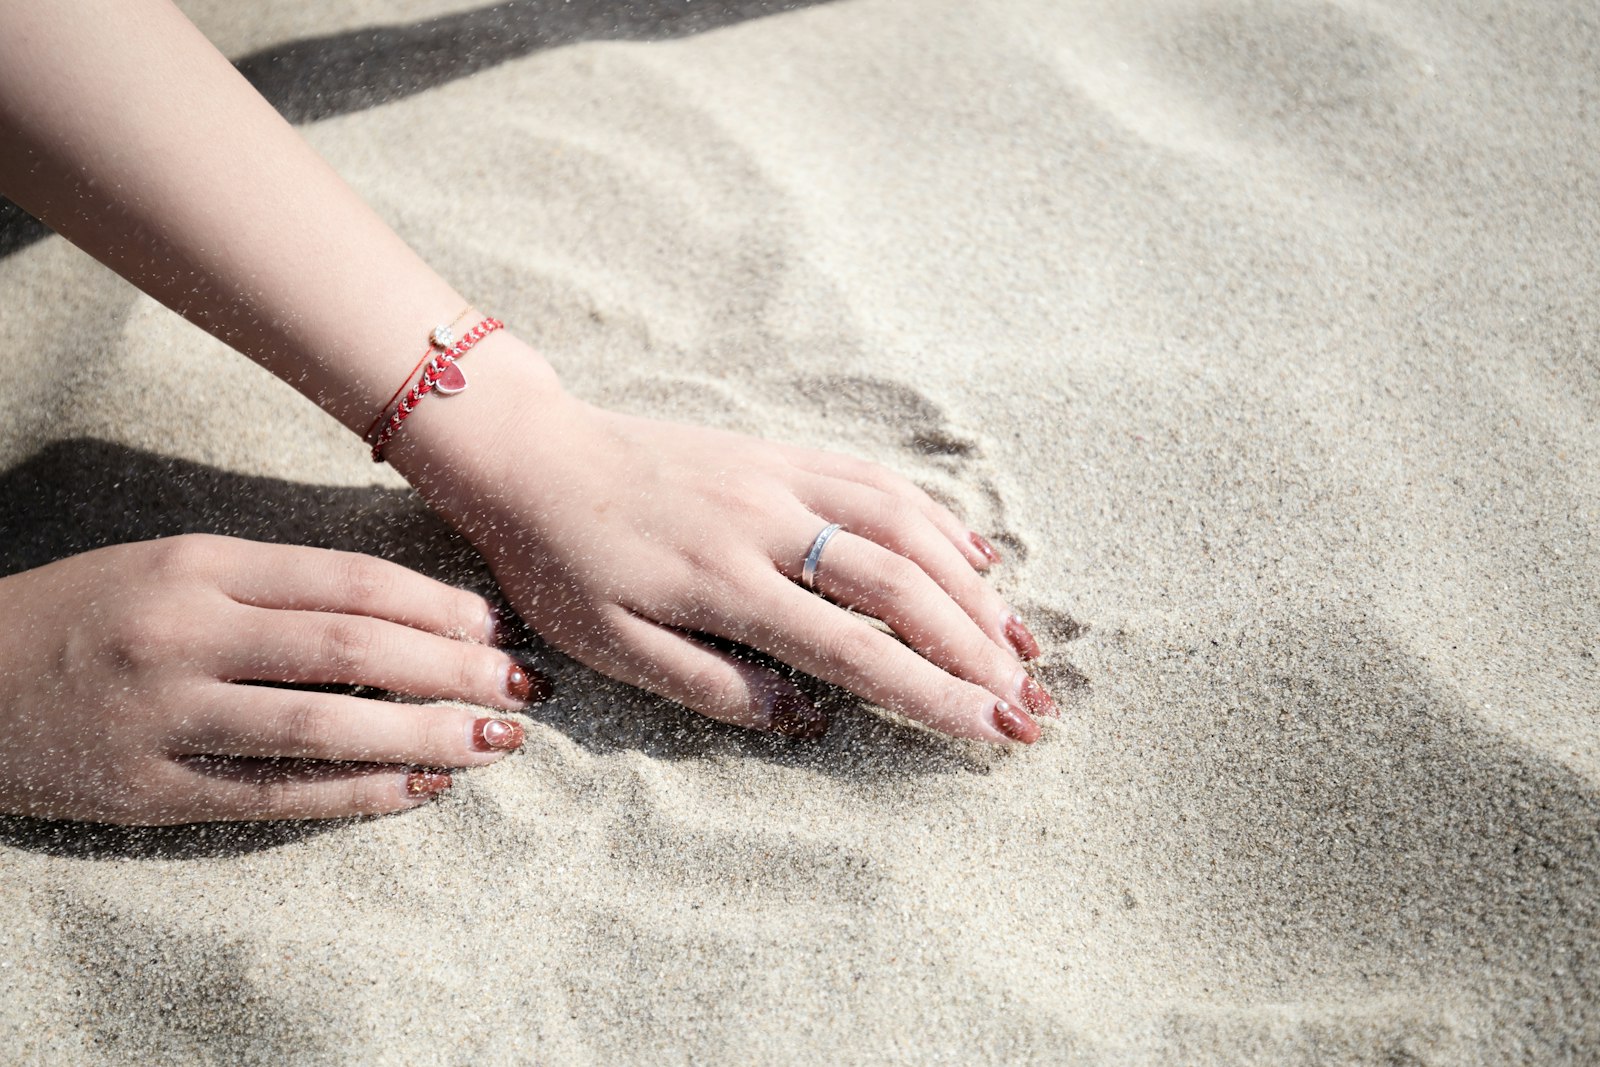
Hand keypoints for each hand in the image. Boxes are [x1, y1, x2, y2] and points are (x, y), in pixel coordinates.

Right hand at [0, 535, 547, 824]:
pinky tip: (421, 789)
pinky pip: (277, 797)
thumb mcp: (176, 568)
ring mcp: (166, 717)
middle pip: (353, 649)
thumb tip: (407, 613)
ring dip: (426, 736)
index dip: (437, 607)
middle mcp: (185, 634)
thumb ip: (279, 584)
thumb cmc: (91, 615)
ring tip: (496, 742)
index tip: (496, 628)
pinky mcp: (152, 791)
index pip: (349, 581)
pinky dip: (360, 795)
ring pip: (325, 727)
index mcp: (200, 566)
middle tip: (523, 688)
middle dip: (454, 669)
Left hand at [400, 349, 1056, 743]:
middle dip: (978, 650)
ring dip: (975, 587)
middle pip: (904, 587)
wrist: (534, 457)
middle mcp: (772, 524)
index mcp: (729, 583)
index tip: (994, 730)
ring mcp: (784, 478)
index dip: (935, 695)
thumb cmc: (564, 564)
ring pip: (908, 526)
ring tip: (1021, 641)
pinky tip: (976, 555)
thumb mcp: (613, 645)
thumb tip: (807, 719)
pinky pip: (879, 482)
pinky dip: (938, 519)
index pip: (858, 649)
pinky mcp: (783, 452)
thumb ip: (712, 686)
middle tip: (1033, 702)